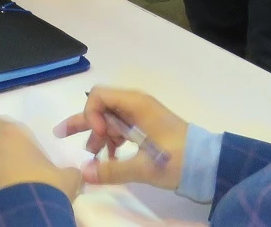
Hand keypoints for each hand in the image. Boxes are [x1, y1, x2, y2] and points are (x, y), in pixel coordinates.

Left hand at [0, 118, 83, 198]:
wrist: (25, 212)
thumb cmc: (46, 184)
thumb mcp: (67, 177)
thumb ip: (69, 171)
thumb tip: (74, 173)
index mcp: (14, 135)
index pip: (4, 122)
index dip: (11, 131)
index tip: (20, 141)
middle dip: (0, 146)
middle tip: (16, 159)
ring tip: (11, 178)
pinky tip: (6, 190)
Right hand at [55, 87, 188, 189]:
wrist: (209, 164)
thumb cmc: (179, 160)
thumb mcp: (144, 167)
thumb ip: (112, 169)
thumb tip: (83, 174)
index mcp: (136, 105)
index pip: (99, 96)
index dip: (91, 115)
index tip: (99, 138)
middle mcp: (136, 105)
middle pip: (101, 106)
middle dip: (83, 121)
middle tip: (61, 134)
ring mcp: (141, 115)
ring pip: (110, 119)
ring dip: (98, 135)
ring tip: (93, 156)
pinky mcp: (146, 127)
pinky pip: (121, 128)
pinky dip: (112, 140)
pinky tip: (109, 158)